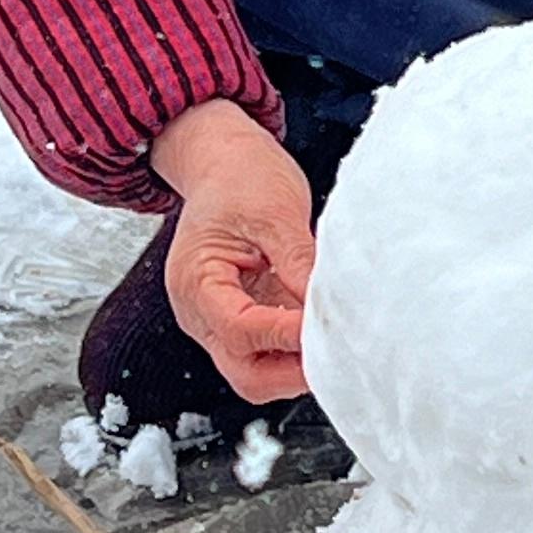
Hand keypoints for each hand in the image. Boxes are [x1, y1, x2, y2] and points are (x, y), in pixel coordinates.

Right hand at [148, 99, 314, 405]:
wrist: (222, 159)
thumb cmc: (238, 176)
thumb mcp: (274, 209)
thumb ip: (298, 261)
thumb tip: (325, 307)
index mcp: (195, 281)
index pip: (240, 330)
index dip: (286, 335)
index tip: (326, 325)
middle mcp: (200, 311)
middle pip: (245, 373)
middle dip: (292, 370)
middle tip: (337, 349)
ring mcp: (220, 318)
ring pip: (258, 371)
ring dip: (297, 363)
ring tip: (336, 337)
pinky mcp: (244, 315)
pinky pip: (269, 351)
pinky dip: (298, 348)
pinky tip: (324, 328)